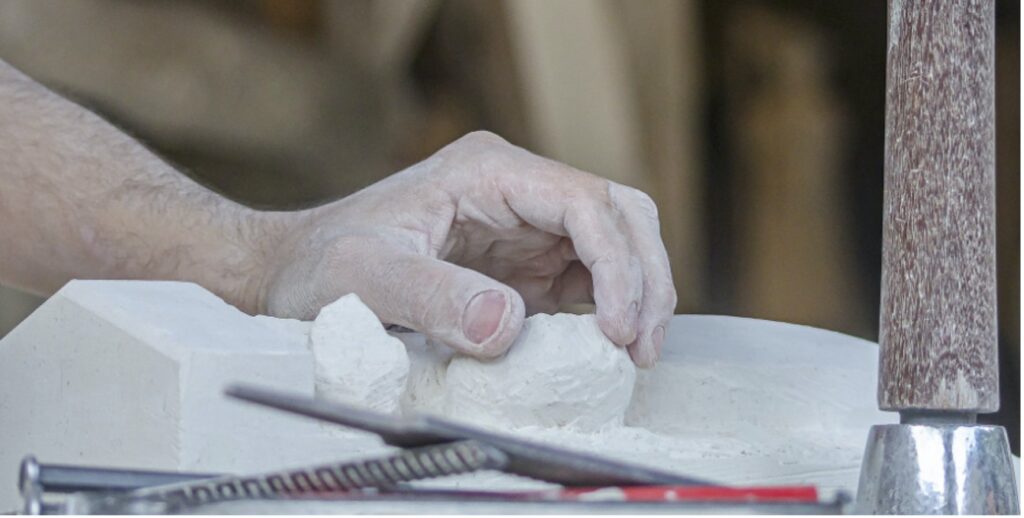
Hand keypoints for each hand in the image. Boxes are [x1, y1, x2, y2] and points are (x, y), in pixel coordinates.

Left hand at [258, 131, 675, 366]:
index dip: (616, 264)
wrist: (296, 271)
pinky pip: (587, 276)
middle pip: (618, 214)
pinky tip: (607, 347)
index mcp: (488, 172)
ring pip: (615, 243)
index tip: (616, 328)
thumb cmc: (322, 263)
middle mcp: (516, 189)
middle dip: (645, 276)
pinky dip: (610, 308)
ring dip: (638, 293)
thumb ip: (432, 297)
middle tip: (642, 346)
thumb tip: (509, 325)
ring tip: (636, 353)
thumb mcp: (365, 278)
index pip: (584, 201)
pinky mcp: (522, 261)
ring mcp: (524, 224)